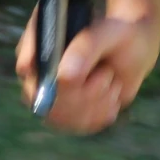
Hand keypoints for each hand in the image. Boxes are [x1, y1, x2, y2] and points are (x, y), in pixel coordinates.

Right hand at [15, 10, 159, 133]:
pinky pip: (74, 125)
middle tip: (107, 76)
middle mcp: (39, 66)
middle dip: (79, 94)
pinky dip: (97, 116)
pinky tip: (111, 99)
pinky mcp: (65, 110)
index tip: (69, 80)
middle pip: (40, 97)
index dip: (40, 78)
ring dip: (93, 104)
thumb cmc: (118, 35)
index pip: (27, 62)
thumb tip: (64, 77)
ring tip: (112, 84)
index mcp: (43, 38)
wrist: (133, 51)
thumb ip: (86, 49)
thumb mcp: (109, 34)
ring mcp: (50, 90)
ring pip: (58, 116)